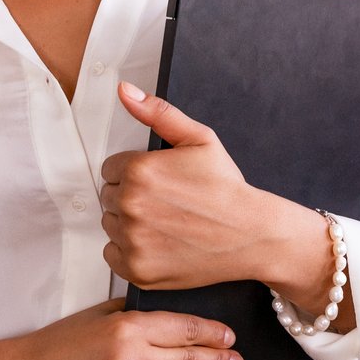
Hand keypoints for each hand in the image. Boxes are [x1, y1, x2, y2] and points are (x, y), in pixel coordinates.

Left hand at [101, 83, 345, 323]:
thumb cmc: (225, 187)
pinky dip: (130, 251)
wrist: (251, 234)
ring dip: (130, 223)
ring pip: (110, 225)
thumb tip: (124, 90)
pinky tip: (159, 242)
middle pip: (108, 197)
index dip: (136, 173)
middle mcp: (130, 206)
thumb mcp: (198, 139)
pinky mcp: (137, 270)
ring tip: (165, 222)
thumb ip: (157, 112)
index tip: (161, 182)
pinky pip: (113, 255)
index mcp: (138, 171)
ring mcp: (133, 241)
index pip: (111, 169)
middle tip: (166, 202)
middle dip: (132, 197)